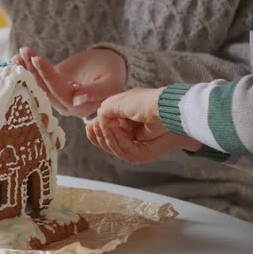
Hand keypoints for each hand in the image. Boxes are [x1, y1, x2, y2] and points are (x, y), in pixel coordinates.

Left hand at [12, 47, 126, 117]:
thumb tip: (76, 99)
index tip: (38, 59)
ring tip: (21, 52)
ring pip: (39, 84)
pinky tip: (18, 57)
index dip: (48, 77)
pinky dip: (28, 67)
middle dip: (34, 70)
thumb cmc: (113, 72)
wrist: (109, 65)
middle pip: (46, 89)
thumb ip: (95, 91)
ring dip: (28, 68)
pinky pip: (38, 78)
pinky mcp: (51, 87)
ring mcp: (57, 97)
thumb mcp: (110, 82)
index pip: (61, 93)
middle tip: (25, 53)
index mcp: (82, 108)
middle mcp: (67, 107)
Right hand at [86, 87, 201, 161]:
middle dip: (99, 134)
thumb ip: (105, 112)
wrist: (162, 109)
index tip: (89, 126)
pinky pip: (123, 150)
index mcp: (123, 118)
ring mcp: (134, 142)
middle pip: (107, 140)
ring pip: (113, 146)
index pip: (105, 128)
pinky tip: (114, 132)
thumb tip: (97, 120)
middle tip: (94, 128)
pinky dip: (116, 141)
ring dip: (106, 137)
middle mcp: (127, 131)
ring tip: (103, 128)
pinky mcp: (141, 152)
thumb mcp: (119, 103)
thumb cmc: (144, 102)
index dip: (96, 129)